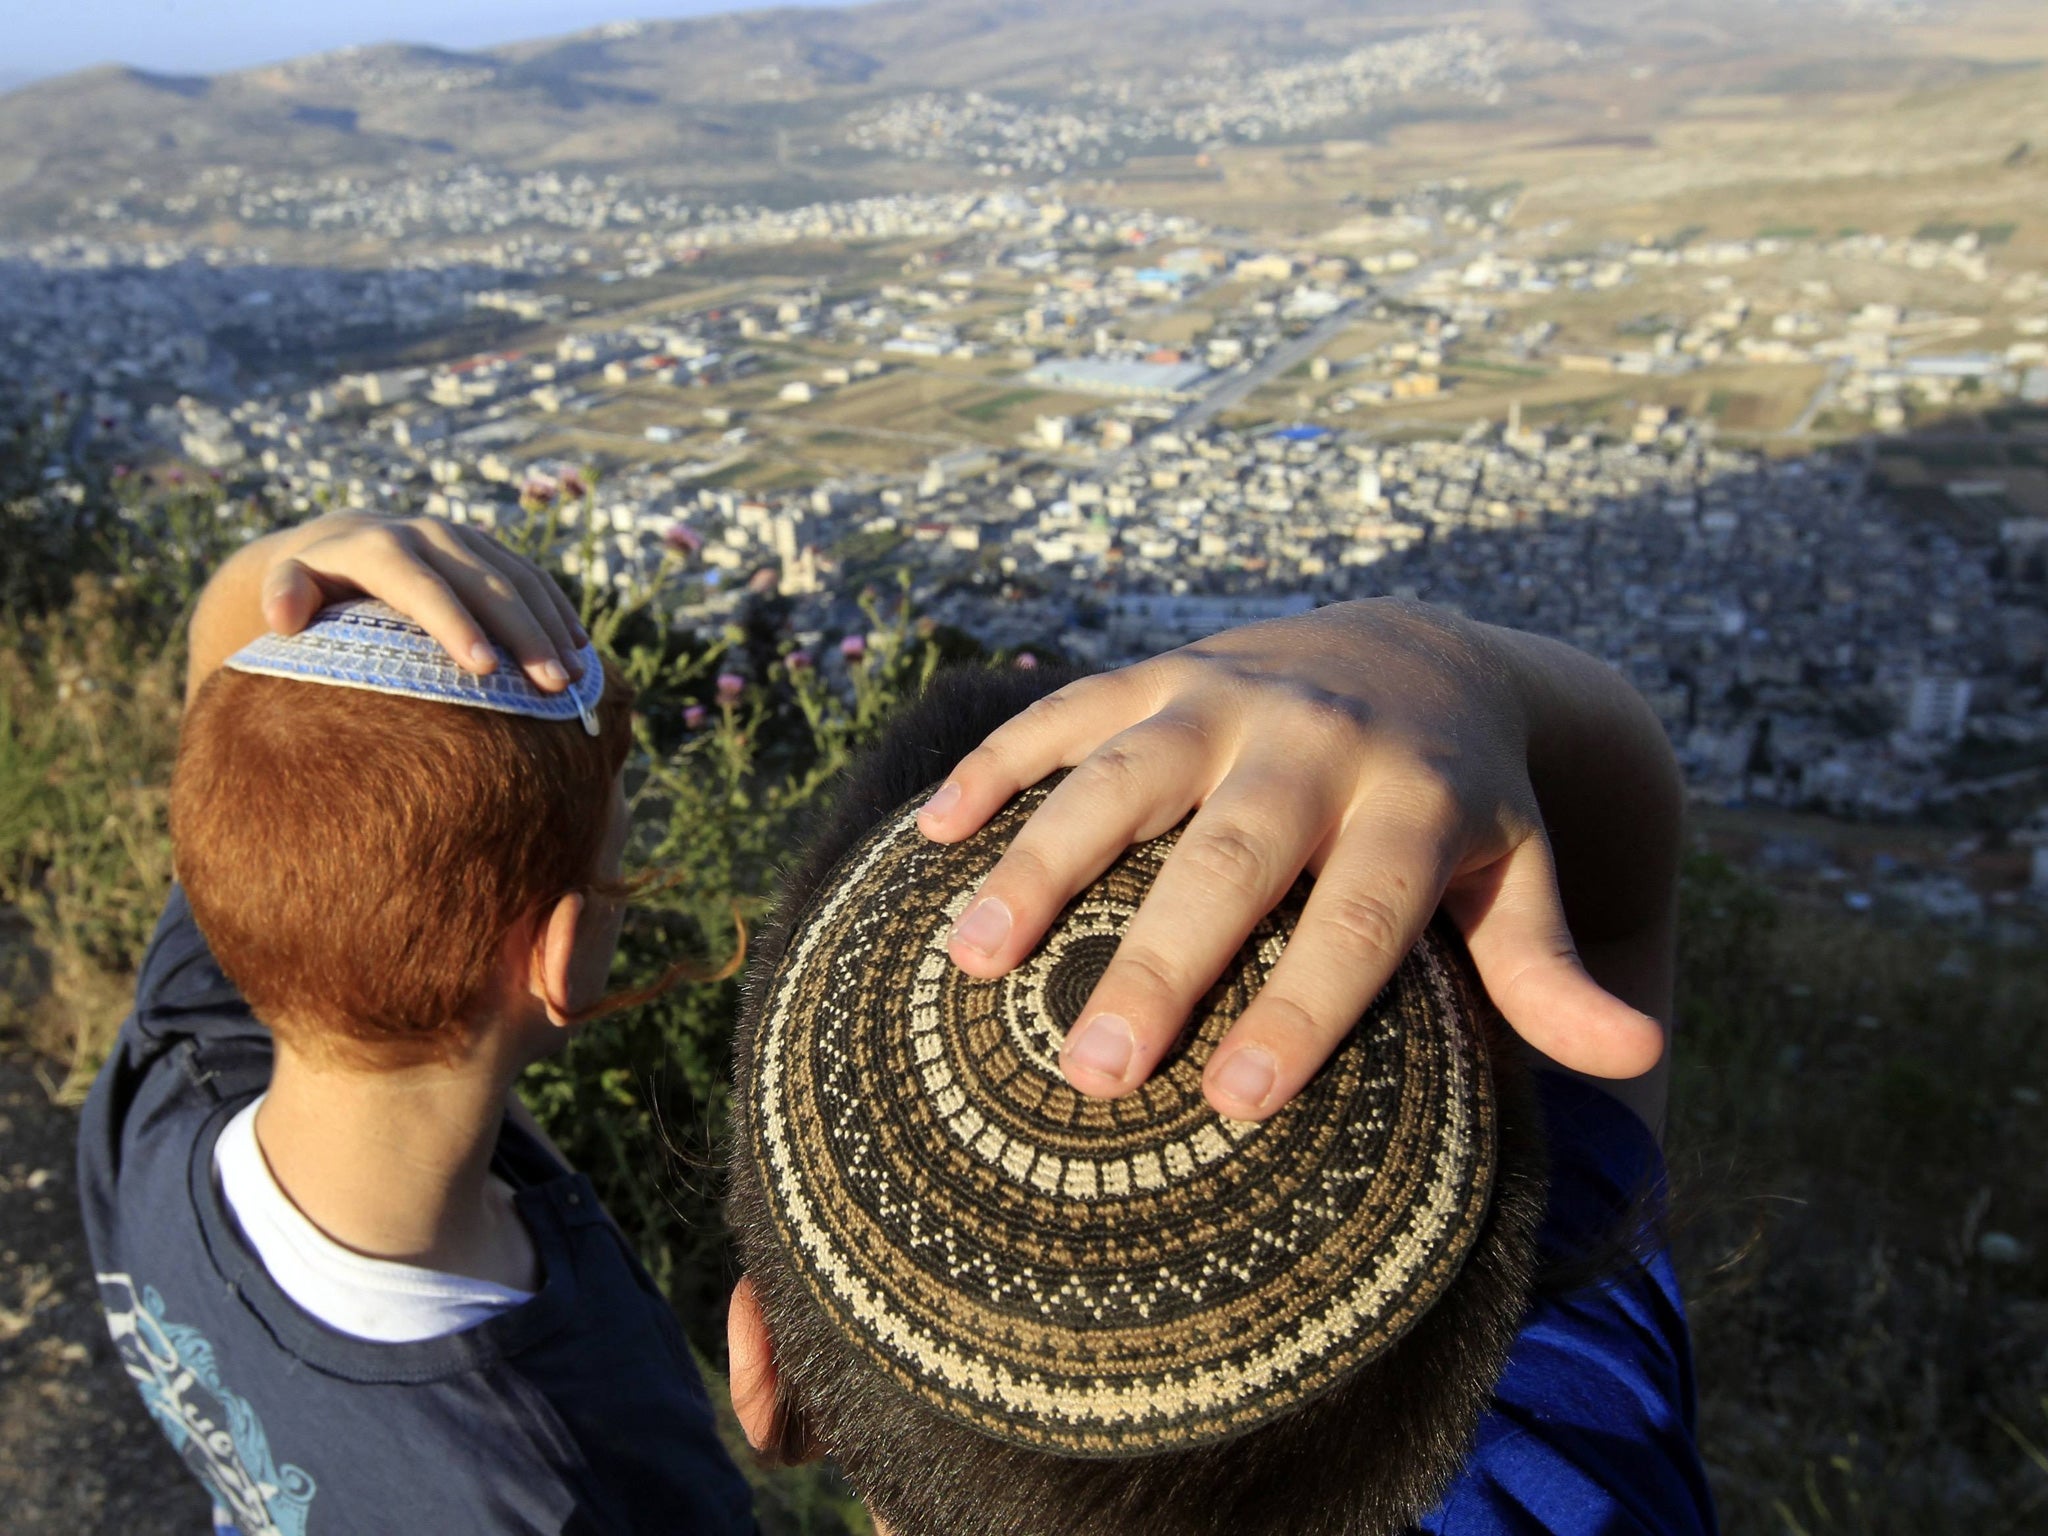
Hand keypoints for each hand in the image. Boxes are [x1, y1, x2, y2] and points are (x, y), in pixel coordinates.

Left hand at [205, 513, 586, 694]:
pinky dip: (558, 611)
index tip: (483, 669)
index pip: (423, 586)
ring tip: (574, 678)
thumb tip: (284, 617)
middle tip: (552, 686)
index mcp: (382, 546)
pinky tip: (579, 650)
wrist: (340, 542)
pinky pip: (533, 576)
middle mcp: (429, 533)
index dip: (454, 625)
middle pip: (486, 584)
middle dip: (523, 635)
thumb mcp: (287, 584)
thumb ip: (283, 595)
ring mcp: (465, 537)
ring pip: (519, 578)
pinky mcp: (489, 547)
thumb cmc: (311, 585)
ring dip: (551, 628)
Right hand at [916, 600, 1669, 1120]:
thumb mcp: (1516, 875)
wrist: (1416, 648)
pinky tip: (931, 838)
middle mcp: (1315, 742)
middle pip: (1230, 856)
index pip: (1357, 917)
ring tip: (973, 959)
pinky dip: (995, 767)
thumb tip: (1634, 1060)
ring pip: (1122, 776)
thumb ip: (1547, 967)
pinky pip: (1063, 712)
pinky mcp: (1157, 673)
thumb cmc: (1460, 803)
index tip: (1235, 1104)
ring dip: (1042, 863)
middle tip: (1095, 1071)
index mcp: (1413, 803)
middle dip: (1161, 961)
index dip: (1302, 1008)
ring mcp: (1225, 696)